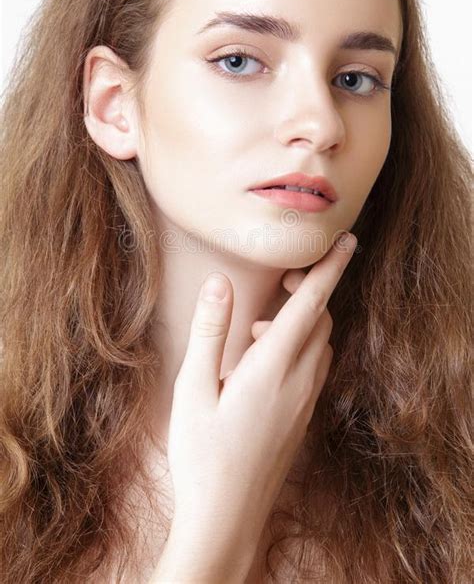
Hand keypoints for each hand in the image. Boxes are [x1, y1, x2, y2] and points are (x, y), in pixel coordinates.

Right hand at [165, 232, 357, 574]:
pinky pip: (315, 367)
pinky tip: (264, 363)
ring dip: (303, 321)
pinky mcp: (303, 417)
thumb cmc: (203, 454)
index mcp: (273, 366)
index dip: (330, 268)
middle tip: (281, 280)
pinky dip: (301, 347)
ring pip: (321, 344)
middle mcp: (300, 380)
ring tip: (258, 329)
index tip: (346, 240)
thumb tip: (219, 282)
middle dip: (310, 291)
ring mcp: (305, 401)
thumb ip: (209, 331)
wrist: (227, 517)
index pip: (312, 304)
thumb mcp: (193, 388)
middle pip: (321, 319)